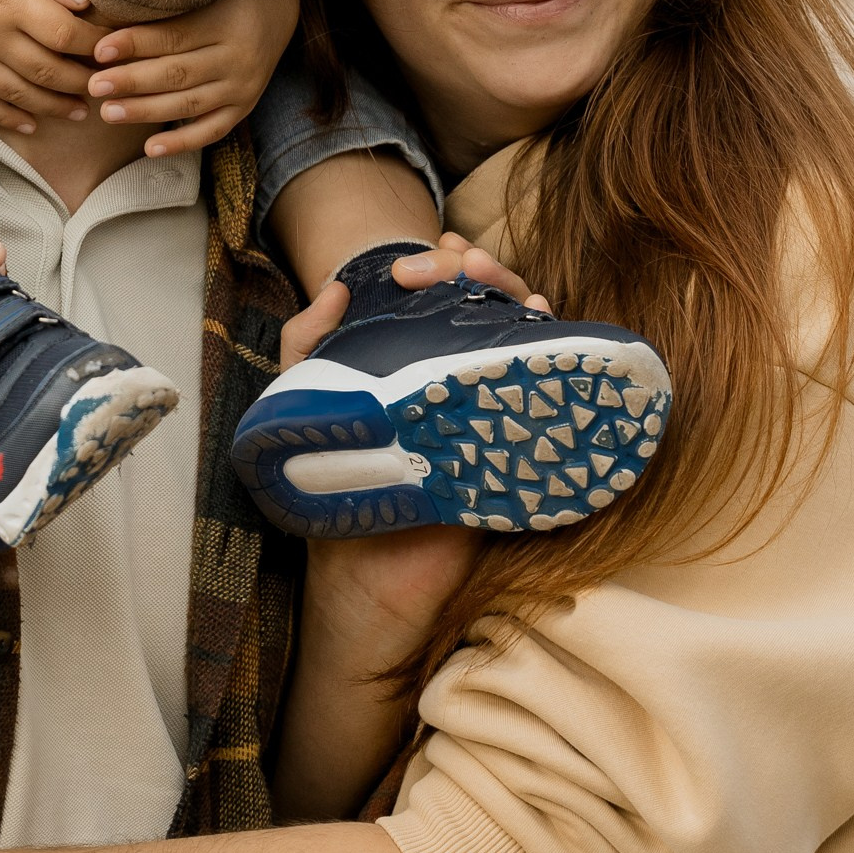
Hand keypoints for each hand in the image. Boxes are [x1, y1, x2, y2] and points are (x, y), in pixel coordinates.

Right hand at [0, 0, 102, 136]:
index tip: (113, 47)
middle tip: (105, 84)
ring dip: (53, 107)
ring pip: (18, 95)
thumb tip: (85, 3)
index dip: (95, 46)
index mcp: (11, 0)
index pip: (65, 35)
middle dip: (82, 82)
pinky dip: (7, 119)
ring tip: (80, 111)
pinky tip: (31, 125)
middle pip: (47, 72)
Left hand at [86, 0, 298, 158]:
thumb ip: (166, 2)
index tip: (99, 50)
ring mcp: (243, 86)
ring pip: (189, 104)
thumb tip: (104, 7)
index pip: (173, 37)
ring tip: (108, 113)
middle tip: (95, 86)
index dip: (134, 44)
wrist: (279, 3)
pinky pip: (212, 130)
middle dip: (132, 82)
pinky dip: (182, 142)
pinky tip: (149, 148)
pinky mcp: (245, 107)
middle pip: (177, 73)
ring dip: (146, 111)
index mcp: (225, 21)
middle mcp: (237, 56)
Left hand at [272, 234, 548, 725]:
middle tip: (449, 264)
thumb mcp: (304, 407)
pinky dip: (549, 350)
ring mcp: (494, 412)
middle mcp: (460, 381)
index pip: (439, 299)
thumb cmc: (335, 498)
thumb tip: (340, 288)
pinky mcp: (519, 451)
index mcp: (412, 366)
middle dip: (475, 268)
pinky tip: (536, 324)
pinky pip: (545, 393)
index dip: (434, 267)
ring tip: (483, 277)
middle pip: (487, 306)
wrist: (361, 588)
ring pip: (520, 335)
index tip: (406, 269)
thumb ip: (307, 344)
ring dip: (512, 291)